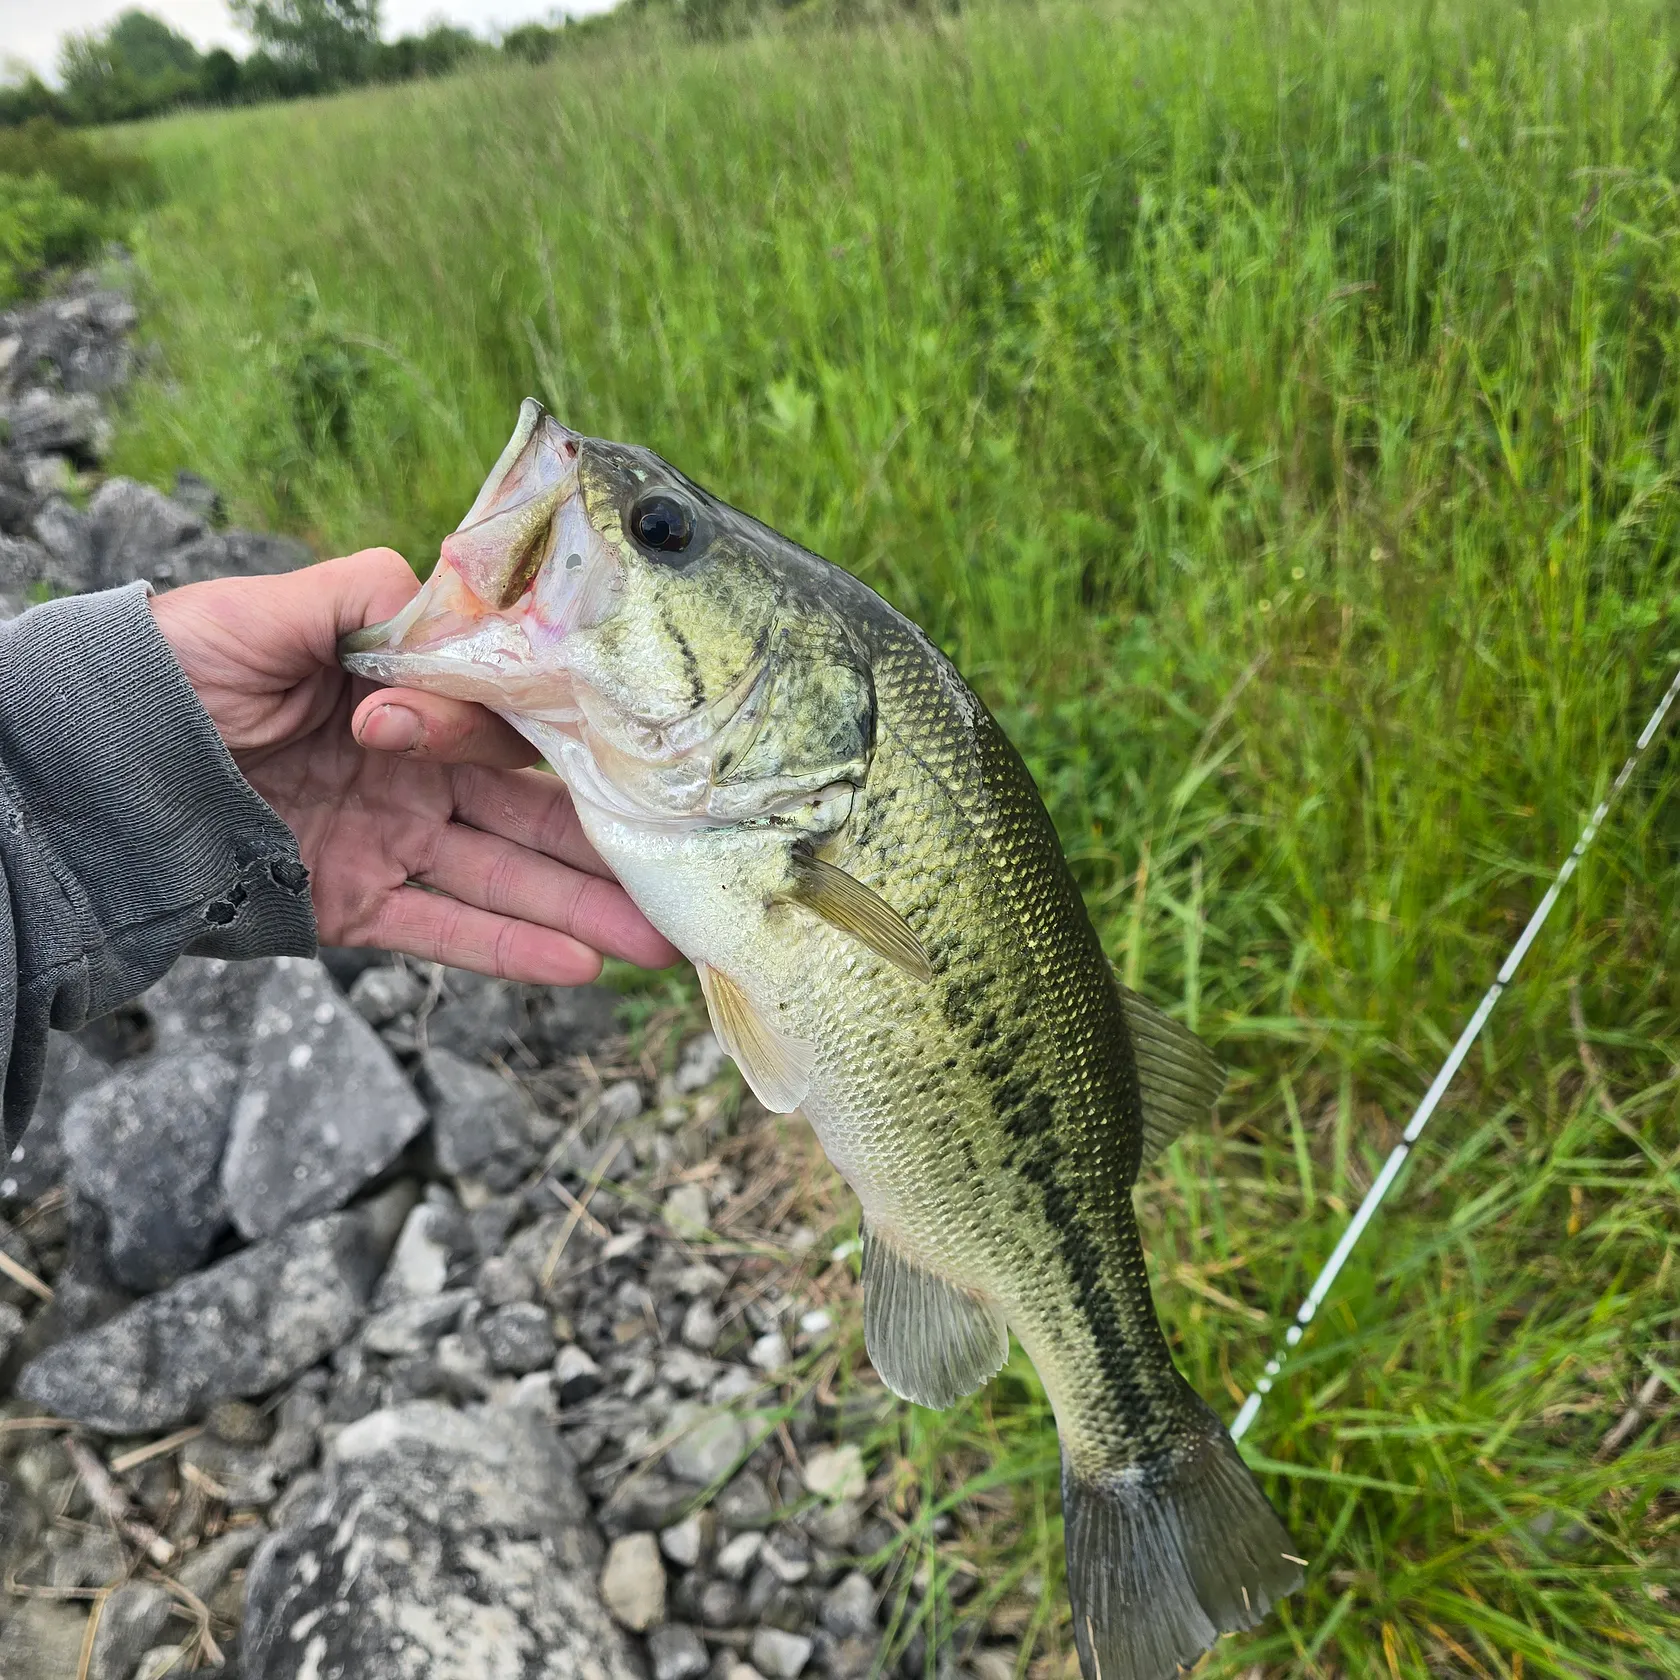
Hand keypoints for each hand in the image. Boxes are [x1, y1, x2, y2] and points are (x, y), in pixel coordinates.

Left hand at [148, 548, 679, 984]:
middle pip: (532, 814)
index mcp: (406, 702)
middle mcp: (414, 775)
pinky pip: (444, 930)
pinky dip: (509, 949)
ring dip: (585, 910)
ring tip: (662, 944)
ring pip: (506, 879)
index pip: (512, 729)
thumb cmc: (174, 670)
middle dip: (611, 848)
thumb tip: (458, 605)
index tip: (641, 769)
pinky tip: (579, 966)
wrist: (88, 766)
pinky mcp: (355, 905)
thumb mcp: (272, 612)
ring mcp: (390, 843)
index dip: (571, 749)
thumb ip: (372, 599)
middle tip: (692, 875)